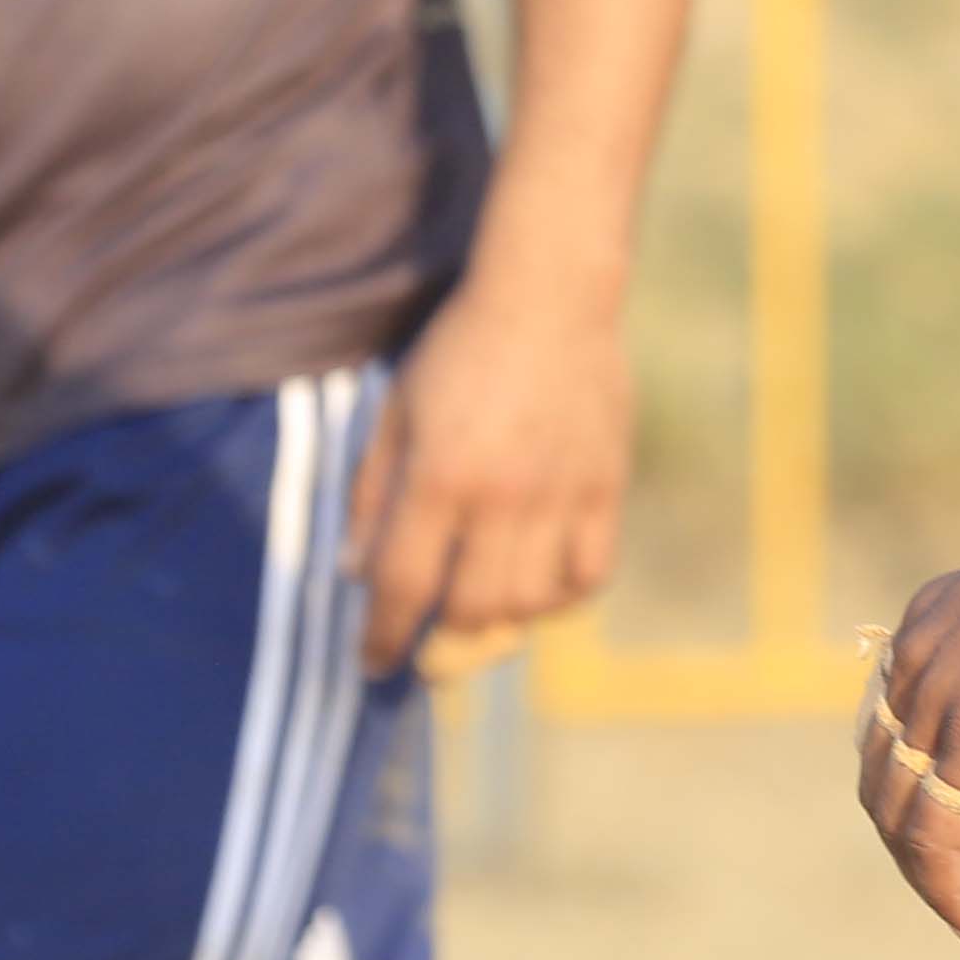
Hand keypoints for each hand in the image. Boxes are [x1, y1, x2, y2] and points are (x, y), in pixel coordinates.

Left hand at [352, 265, 633, 679]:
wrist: (551, 294)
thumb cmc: (460, 349)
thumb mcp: (396, 411)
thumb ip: (371, 493)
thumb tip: (352, 571)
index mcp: (439, 475)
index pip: (403, 586)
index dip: (382, 637)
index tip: (374, 665)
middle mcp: (501, 495)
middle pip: (470, 610)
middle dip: (441, 642)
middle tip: (429, 647)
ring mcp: (561, 494)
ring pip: (532, 603)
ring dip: (500, 622)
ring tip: (482, 610)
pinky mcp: (606, 487)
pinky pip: (590, 575)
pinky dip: (562, 598)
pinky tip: (540, 588)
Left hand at [852, 533, 959, 944]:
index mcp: (927, 625)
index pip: (889, 725)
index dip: (909, 784)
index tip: (950, 823)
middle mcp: (915, 661)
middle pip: (881, 775)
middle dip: (909, 839)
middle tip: (957, 883)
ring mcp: (937, 704)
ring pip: (899, 816)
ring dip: (930, 880)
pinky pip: (934, 838)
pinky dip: (948, 890)